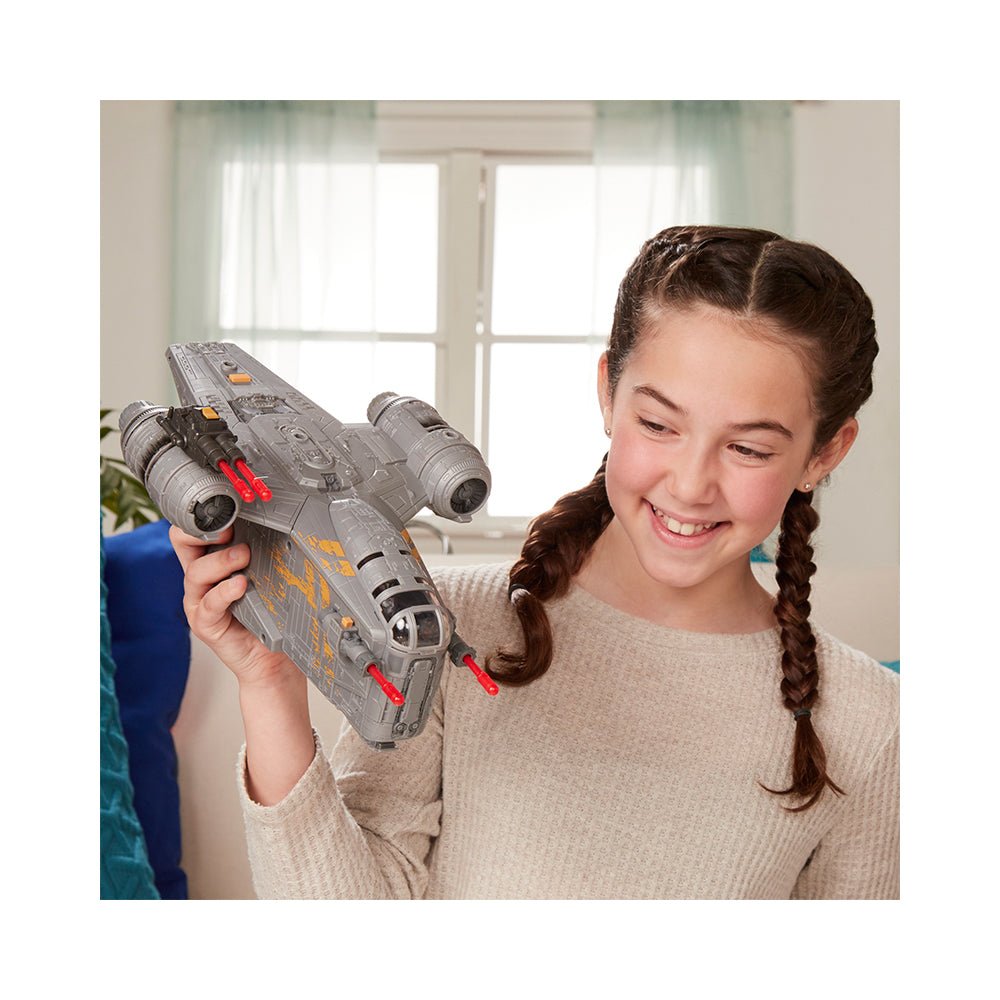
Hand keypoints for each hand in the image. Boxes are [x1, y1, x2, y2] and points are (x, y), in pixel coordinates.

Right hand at [169, 525, 304, 694]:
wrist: (272, 655)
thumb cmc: (269, 612)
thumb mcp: (267, 573)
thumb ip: (262, 550)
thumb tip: (281, 519)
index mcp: (212, 559)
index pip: (192, 529)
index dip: (204, 516)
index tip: (227, 508)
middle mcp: (201, 578)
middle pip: (181, 542)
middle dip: (201, 530)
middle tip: (229, 529)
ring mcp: (200, 601)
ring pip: (195, 572)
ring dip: (221, 560)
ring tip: (243, 557)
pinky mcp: (205, 623)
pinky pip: (208, 604)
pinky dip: (224, 591)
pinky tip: (240, 585)